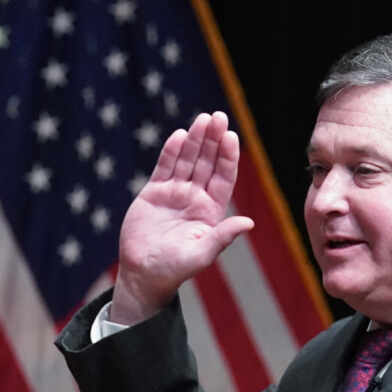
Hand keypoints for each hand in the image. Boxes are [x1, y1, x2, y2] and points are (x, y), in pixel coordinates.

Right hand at [112, 111, 255, 324]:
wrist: (143, 275)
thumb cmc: (174, 270)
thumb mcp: (201, 254)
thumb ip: (222, 237)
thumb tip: (249, 222)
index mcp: (210, 211)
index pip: (223, 178)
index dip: (227, 157)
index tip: (231, 137)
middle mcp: (195, 198)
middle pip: (207, 163)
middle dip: (213, 140)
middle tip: (218, 117)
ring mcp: (174, 194)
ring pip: (187, 161)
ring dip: (195, 140)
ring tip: (203, 119)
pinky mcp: (153, 193)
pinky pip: (164, 168)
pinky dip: (171, 152)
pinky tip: (179, 135)